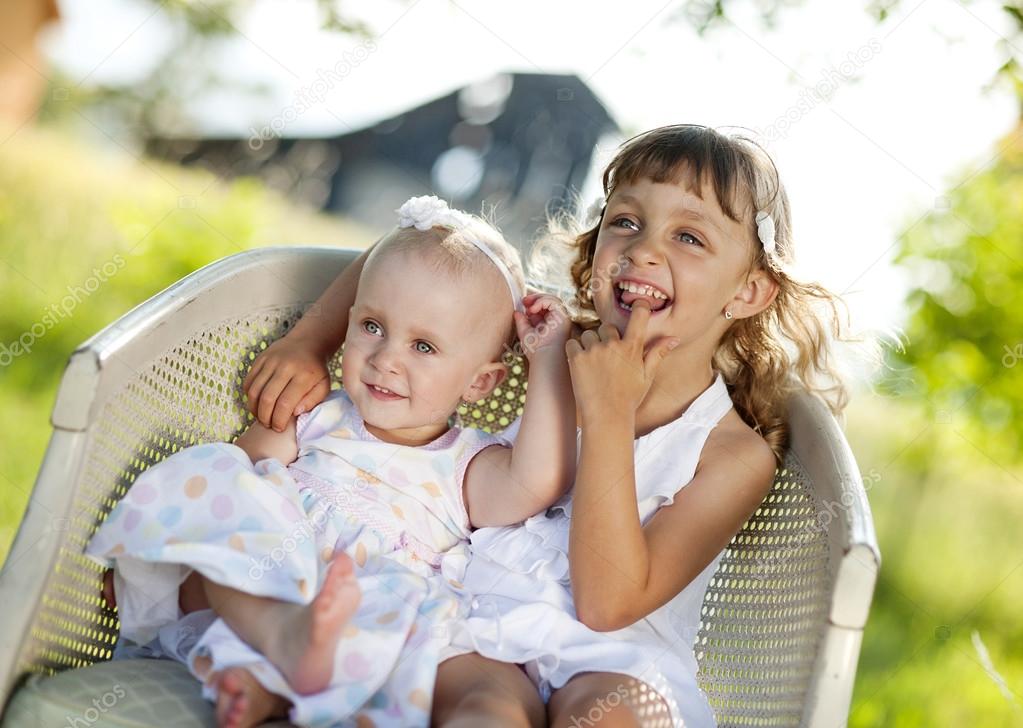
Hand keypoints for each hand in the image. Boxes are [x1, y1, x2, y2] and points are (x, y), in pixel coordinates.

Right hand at [243, 335, 331, 431]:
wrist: (307, 343)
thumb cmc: (316, 370)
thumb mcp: (324, 386)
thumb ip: (312, 401)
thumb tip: (295, 412)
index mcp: (303, 376)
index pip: (285, 404)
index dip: (278, 420)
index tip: (279, 429)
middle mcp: (286, 367)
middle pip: (267, 399)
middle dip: (265, 417)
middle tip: (268, 425)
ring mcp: (271, 361)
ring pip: (254, 391)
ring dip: (254, 409)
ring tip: (261, 417)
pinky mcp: (260, 358)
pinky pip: (249, 381)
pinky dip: (249, 396)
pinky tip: (256, 404)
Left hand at [513, 293, 571, 360]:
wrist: (543, 357)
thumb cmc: (535, 350)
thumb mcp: (525, 332)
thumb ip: (521, 322)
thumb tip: (517, 312)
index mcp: (550, 324)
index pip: (543, 307)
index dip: (533, 303)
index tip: (523, 304)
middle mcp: (558, 320)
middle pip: (549, 301)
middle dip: (536, 298)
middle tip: (524, 301)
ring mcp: (562, 318)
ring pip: (553, 299)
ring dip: (538, 299)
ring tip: (528, 305)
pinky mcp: (564, 316)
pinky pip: (554, 301)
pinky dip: (542, 301)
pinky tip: (533, 309)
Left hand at [564, 301, 678, 419]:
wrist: (606, 416)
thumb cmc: (628, 398)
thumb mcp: (646, 376)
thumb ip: (657, 354)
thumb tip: (674, 338)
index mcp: (632, 348)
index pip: (639, 316)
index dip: (639, 306)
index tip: (637, 305)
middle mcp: (613, 345)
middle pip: (607, 326)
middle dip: (606, 338)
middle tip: (607, 358)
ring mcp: (593, 350)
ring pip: (589, 334)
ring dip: (590, 344)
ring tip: (594, 365)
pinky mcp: (576, 358)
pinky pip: (572, 342)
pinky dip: (574, 351)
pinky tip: (581, 365)